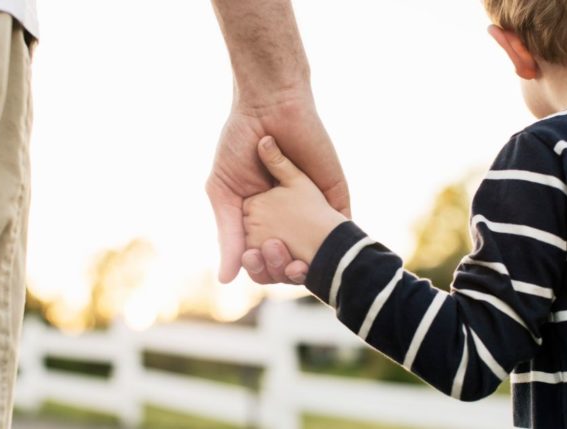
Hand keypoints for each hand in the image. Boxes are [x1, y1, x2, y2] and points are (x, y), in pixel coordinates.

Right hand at [206, 97, 349, 282]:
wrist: (268, 107)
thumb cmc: (238, 145)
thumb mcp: (225, 194)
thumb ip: (228, 235)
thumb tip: (226, 280)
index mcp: (260, 220)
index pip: (263, 258)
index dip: (261, 268)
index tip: (256, 265)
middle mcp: (288, 219)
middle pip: (290, 259)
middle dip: (285, 269)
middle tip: (280, 261)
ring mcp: (313, 208)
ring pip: (316, 250)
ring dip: (311, 262)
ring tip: (299, 262)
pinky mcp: (335, 195)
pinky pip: (342, 225)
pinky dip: (337, 243)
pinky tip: (330, 254)